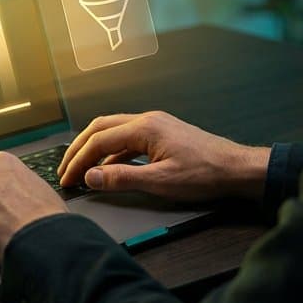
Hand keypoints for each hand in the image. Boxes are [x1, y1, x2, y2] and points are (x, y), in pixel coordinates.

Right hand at [57, 110, 269, 202]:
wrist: (237, 169)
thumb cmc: (205, 174)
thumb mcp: (160, 182)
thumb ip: (121, 178)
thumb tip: (90, 177)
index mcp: (144, 127)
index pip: (98, 141)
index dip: (78, 161)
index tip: (67, 179)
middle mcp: (147, 120)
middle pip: (100, 128)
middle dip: (79, 149)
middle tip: (65, 170)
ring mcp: (155, 125)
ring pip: (113, 131)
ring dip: (94, 150)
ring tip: (82, 171)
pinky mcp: (162, 134)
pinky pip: (128, 139)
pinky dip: (112, 153)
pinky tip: (109, 171)